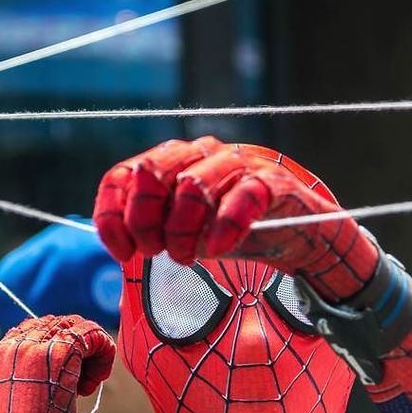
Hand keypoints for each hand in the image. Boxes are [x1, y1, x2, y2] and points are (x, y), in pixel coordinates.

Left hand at [93, 136, 379, 301]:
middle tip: (158, 253)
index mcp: (173, 163)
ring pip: (191, 186)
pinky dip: (225, 226)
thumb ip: (152, 228)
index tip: (123, 253)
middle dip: (145, 222)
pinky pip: (241, 196)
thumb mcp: (186, 233)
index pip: (123, 176)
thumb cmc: (235, 231)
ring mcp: (237, 164)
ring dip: (183, 232)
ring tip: (190, 257)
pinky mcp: (271, 182)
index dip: (113, 216)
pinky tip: (219, 248)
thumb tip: (116, 240)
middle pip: (150, 175)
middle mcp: (200, 154)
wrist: (298, 234)